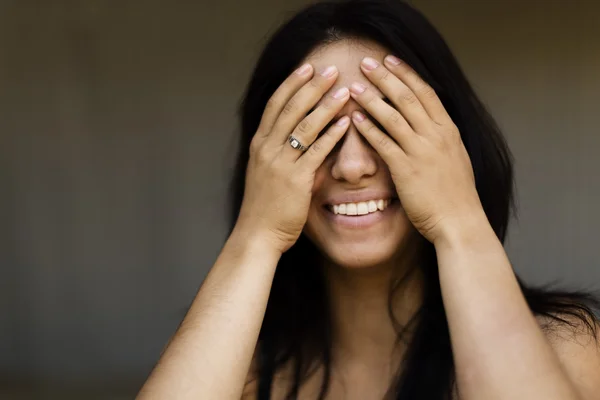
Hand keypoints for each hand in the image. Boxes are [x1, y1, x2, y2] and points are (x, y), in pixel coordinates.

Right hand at [236, 63, 350, 253]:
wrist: (257, 233)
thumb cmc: (264, 206)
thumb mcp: (265, 172)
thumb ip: (279, 153)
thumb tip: (297, 138)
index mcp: (259, 144)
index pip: (275, 104)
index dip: (292, 84)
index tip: (307, 67)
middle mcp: (266, 148)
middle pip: (290, 108)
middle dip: (312, 86)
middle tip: (331, 69)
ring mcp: (279, 163)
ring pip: (304, 125)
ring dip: (326, 105)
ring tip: (344, 89)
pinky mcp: (295, 179)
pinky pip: (316, 151)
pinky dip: (331, 135)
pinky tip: (346, 122)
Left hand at [348, 55, 484, 243]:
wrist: (460, 221)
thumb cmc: (457, 195)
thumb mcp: (455, 158)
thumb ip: (442, 139)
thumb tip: (430, 125)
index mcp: (449, 131)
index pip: (426, 92)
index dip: (407, 74)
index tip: (391, 60)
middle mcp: (436, 136)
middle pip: (407, 97)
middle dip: (385, 77)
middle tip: (366, 62)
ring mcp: (421, 151)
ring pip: (393, 116)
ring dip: (371, 98)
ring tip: (353, 85)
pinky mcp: (407, 169)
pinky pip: (383, 143)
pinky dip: (368, 128)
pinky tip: (355, 118)